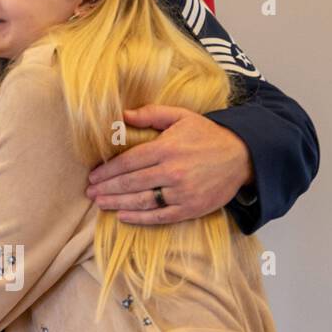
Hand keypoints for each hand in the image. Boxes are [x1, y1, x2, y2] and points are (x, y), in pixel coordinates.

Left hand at [85, 105, 254, 223]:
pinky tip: (123, 217)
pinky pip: (160, 216)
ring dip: (117, 204)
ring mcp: (181, 192)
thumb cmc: (207, 135)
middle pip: (131, 183)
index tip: (93, 176)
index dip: (108, 171)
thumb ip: (151, 114)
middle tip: (90, 193)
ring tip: (100, 204)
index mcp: (167, 148)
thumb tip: (122, 115)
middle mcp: (172, 171)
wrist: (241, 157)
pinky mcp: (190, 208)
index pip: (128, 162)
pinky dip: (139, 218)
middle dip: (107, 189)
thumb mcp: (181, 116)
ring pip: (142, 201)